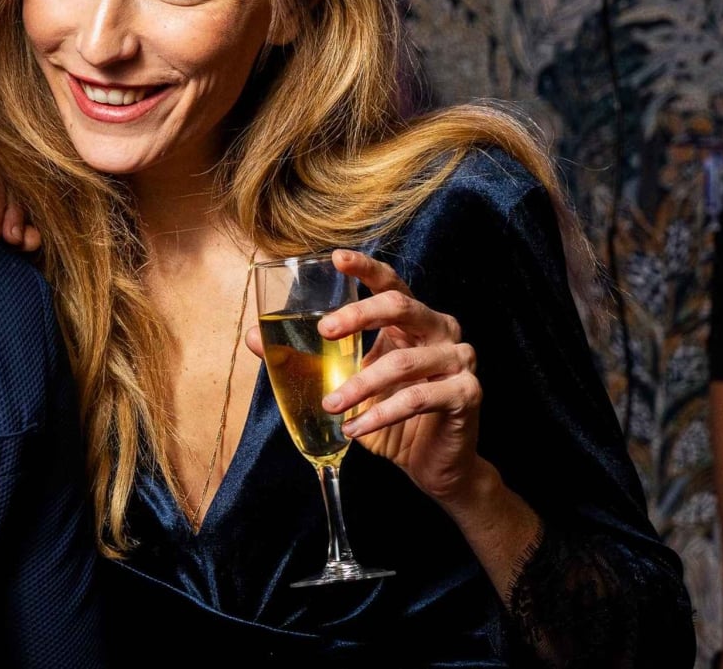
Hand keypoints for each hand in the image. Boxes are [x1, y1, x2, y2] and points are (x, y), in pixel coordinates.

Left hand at [247, 249, 482, 502]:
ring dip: (360, 384)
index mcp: (413, 318)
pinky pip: (418, 399)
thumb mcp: (348, 382)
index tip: (335, 259)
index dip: (365, 268)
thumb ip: (311, 358)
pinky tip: (354, 428)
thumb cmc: (390, 415)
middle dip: (358, 315)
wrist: (434, 463)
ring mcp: (459, 359)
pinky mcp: (467, 393)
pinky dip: (380, 415)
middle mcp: (441, 329)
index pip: (390, 282)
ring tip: (330, 404)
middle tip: (324, 331)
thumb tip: (255, 338)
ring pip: (403, 362)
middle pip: (400, 307)